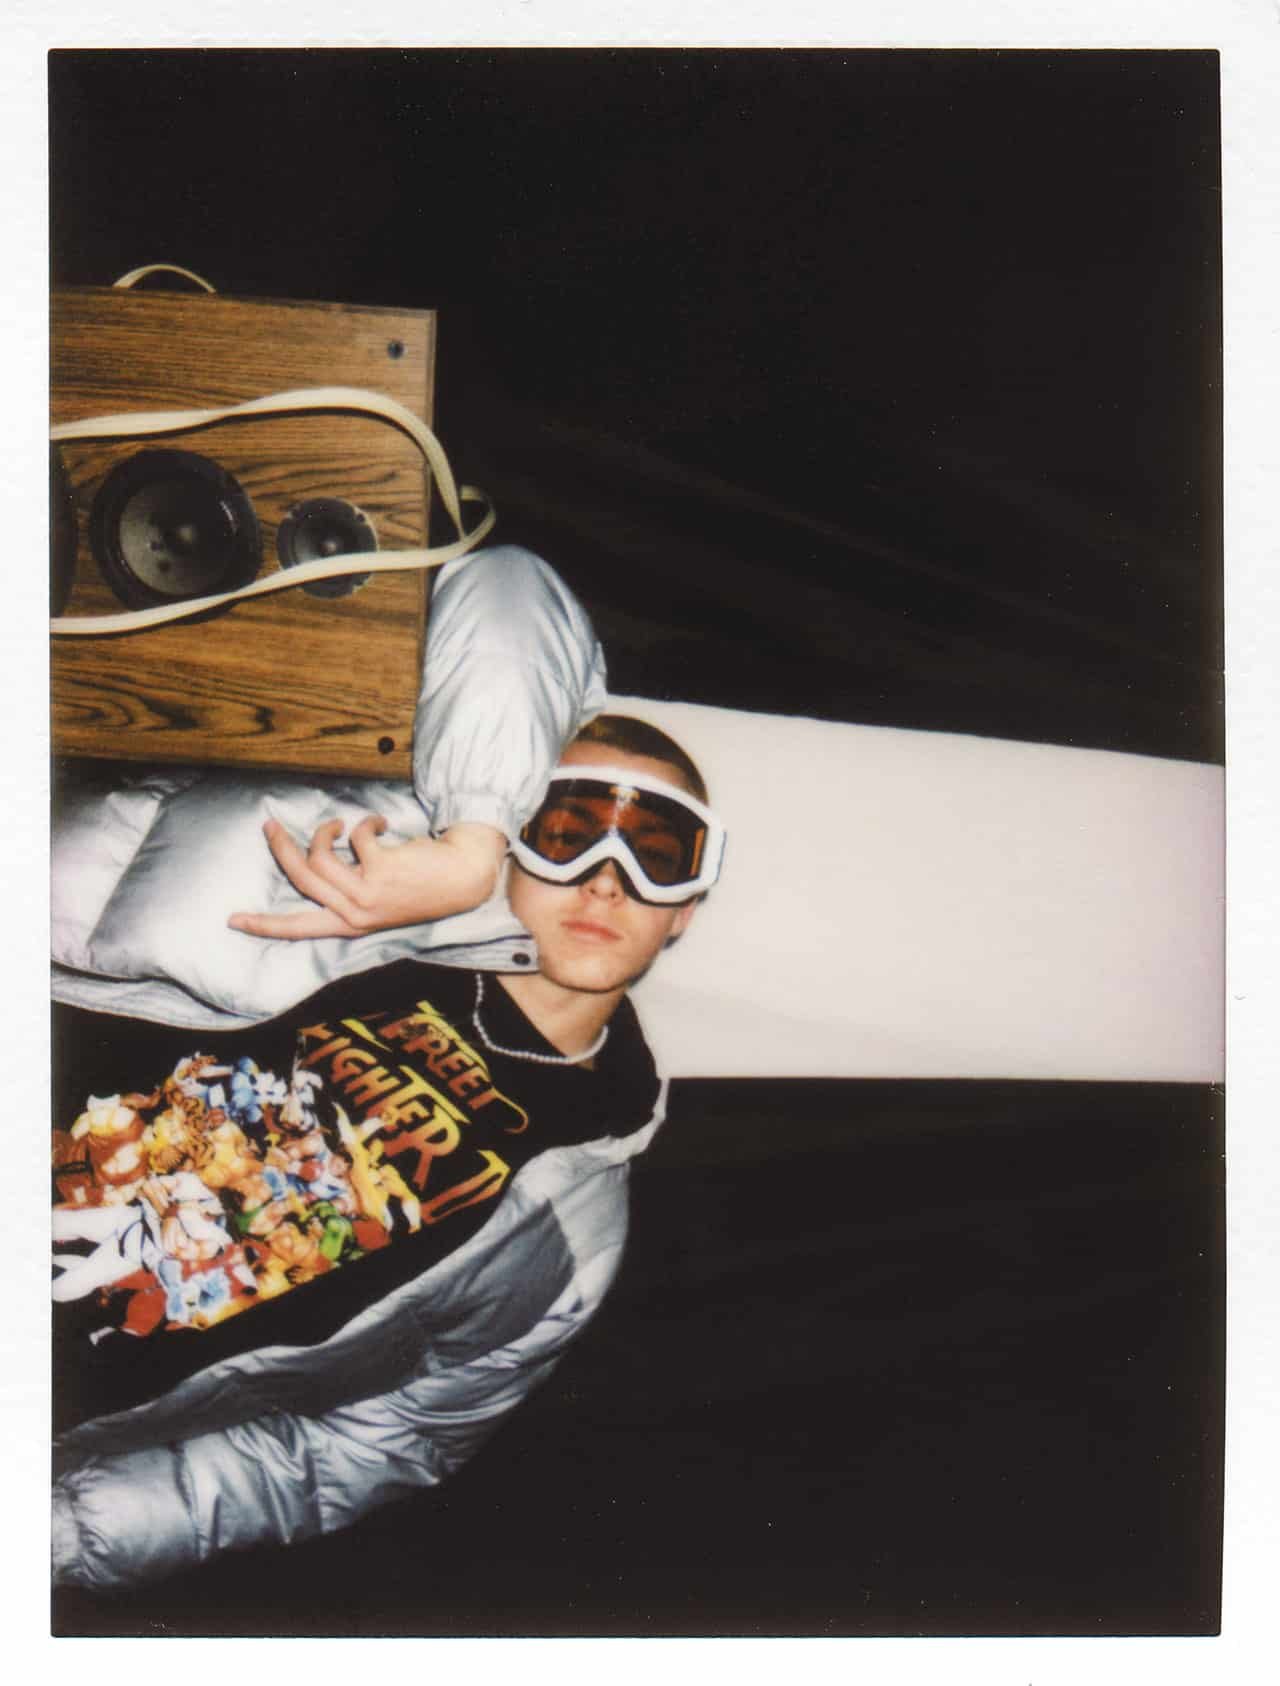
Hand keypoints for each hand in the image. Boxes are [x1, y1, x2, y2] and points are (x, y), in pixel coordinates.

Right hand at [228, 816, 506, 940]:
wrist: (462, 879)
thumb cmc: (421, 887)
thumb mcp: (380, 901)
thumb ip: (348, 890)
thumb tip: (316, 860)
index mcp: (350, 924)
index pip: (298, 928)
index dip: (264, 924)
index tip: (233, 920)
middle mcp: (355, 913)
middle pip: (299, 878)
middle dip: (279, 848)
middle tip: (270, 825)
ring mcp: (368, 892)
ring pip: (319, 855)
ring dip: (325, 830)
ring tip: (340, 824)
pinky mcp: (382, 868)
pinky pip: (356, 836)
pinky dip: (366, 823)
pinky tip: (381, 826)